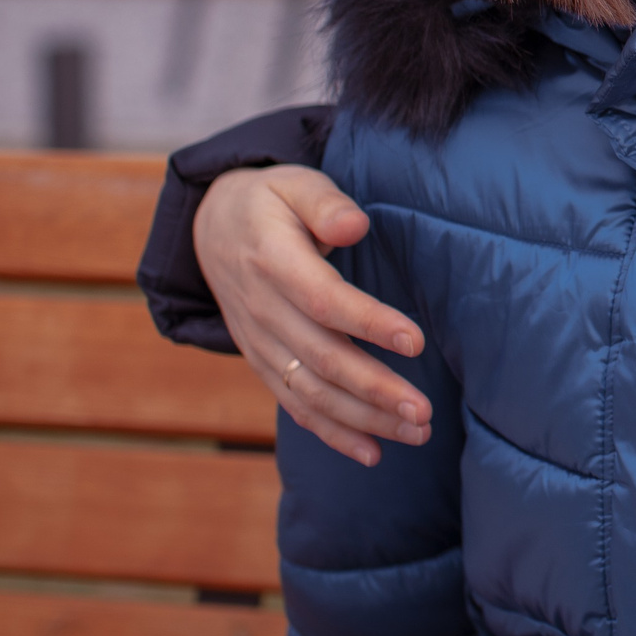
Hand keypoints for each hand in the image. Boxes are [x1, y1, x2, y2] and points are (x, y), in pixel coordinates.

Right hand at [196, 165, 431, 464]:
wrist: (211, 228)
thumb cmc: (270, 201)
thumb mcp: (293, 182)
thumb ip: (324, 202)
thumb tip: (354, 225)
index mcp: (272, 261)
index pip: (323, 300)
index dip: (367, 322)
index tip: (414, 340)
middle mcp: (262, 310)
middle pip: (321, 357)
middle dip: (374, 389)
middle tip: (423, 410)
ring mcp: (260, 342)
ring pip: (312, 390)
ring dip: (363, 418)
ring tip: (416, 431)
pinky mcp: (263, 362)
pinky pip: (295, 403)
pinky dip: (332, 432)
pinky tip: (373, 452)